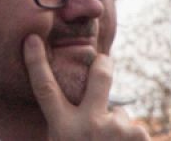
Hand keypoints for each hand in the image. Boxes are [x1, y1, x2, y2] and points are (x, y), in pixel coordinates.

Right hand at [22, 36, 148, 139]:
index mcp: (62, 127)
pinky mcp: (138, 135)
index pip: (44, 88)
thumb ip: (67, 125)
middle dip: (103, 65)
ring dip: (118, 129)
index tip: (32, 38)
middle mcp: (88, 123)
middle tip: (104, 62)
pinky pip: (134, 130)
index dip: (36, 62)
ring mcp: (115, 128)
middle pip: (99, 77)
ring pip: (119, 114)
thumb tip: (77, 101)